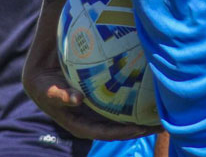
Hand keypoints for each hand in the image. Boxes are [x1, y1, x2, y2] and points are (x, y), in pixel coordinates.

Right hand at [23, 64, 156, 140]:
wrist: (40, 73)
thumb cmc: (42, 83)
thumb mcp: (45, 89)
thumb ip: (58, 95)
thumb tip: (77, 99)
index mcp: (79, 125)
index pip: (104, 133)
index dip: (122, 133)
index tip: (138, 129)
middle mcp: (92, 121)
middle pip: (120, 129)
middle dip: (141, 128)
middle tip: (161, 124)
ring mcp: (98, 112)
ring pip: (124, 118)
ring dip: (144, 117)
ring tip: (165, 112)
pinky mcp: (102, 101)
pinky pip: (122, 104)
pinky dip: (136, 102)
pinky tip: (152, 94)